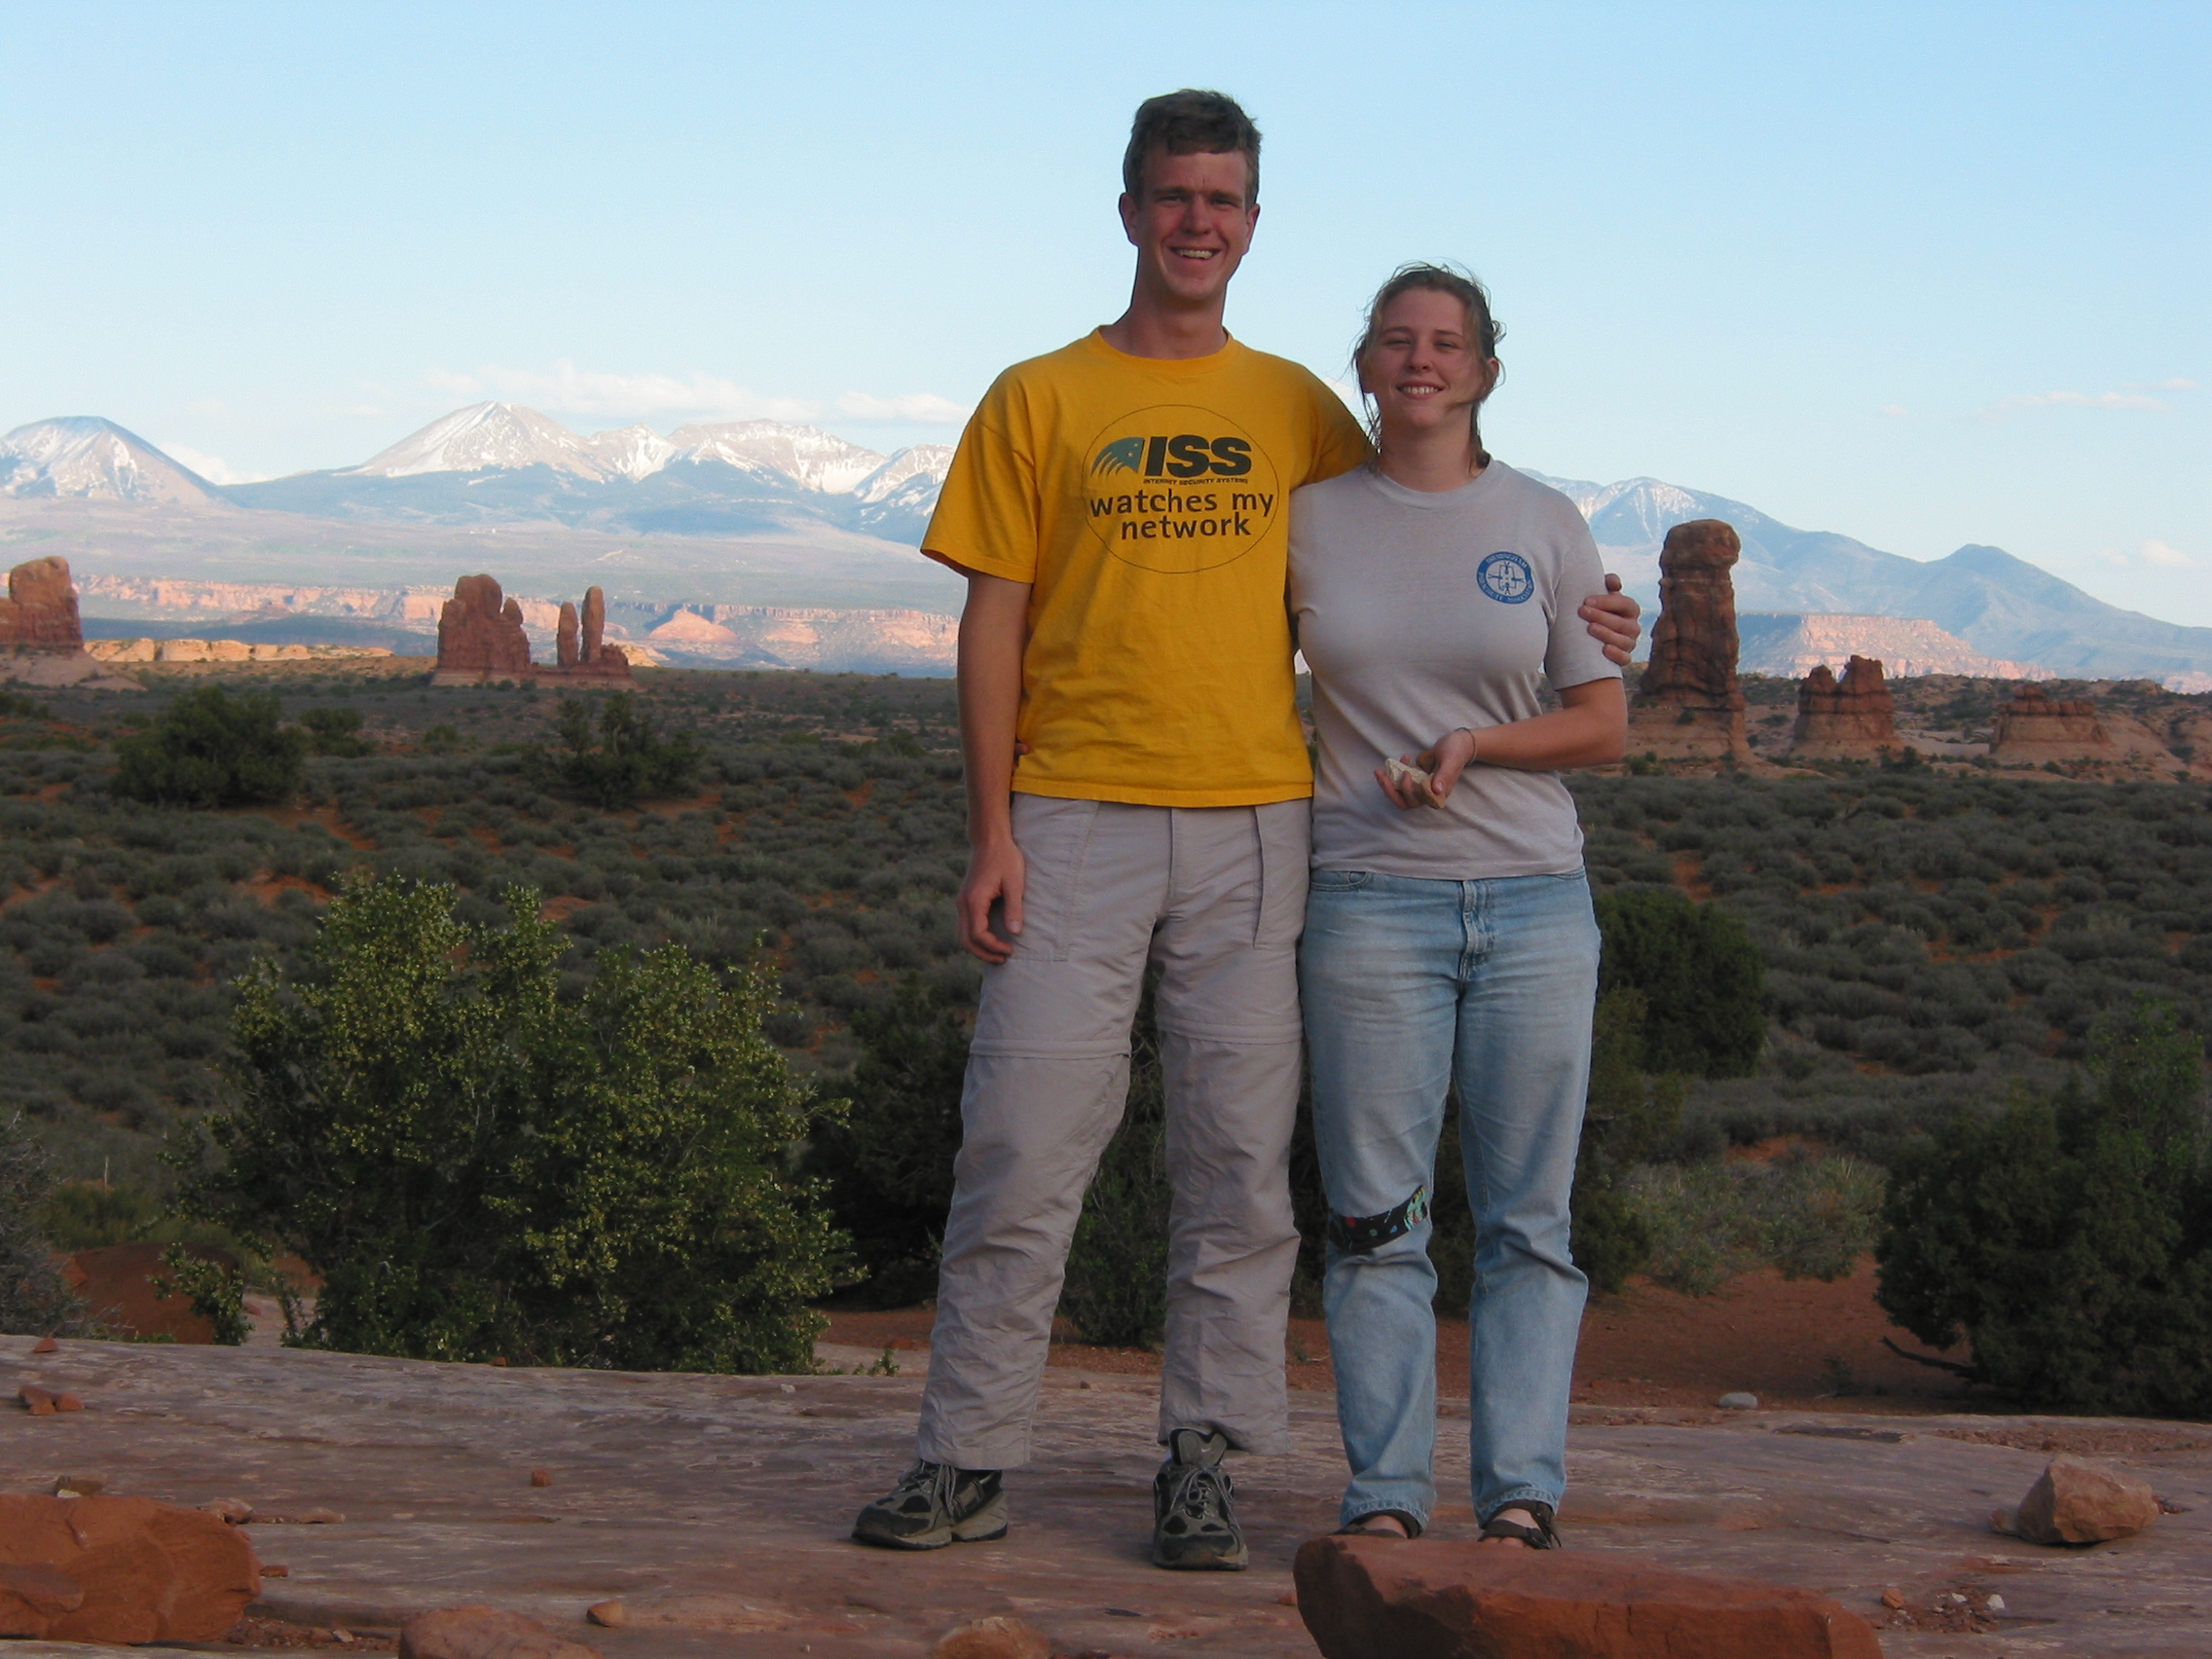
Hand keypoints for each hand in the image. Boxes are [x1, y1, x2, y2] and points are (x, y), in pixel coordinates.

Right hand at [958, 835, 1025, 963]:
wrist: (990, 840)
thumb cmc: (1005, 858)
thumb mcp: (1014, 883)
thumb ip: (1014, 908)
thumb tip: (1015, 933)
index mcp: (974, 900)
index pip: (978, 934)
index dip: (993, 946)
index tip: (1010, 950)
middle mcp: (963, 903)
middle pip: (965, 940)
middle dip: (983, 953)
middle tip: (1003, 960)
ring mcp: (962, 902)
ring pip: (963, 934)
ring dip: (979, 948)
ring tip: (998, 955)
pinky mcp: (966, 900)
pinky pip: (967, 926)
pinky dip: (976, 938)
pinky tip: (992, 941)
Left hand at [1374, 728, 1477, 809]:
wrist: (1460, 741)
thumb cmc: (1457, 751)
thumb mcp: (1451, 761)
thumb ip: (1444, 775)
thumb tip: (1436, 790)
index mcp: (1437, 793)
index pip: (1416, 801)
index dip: (1406, 791)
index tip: (1405, 773)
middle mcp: (1428, 793)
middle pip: (1404, 801)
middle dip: (1389, 789)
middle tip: (1380, 774)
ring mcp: (1421, 785)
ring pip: (1400, 792)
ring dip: (1388, 782)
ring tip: (1381, 769)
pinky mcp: (1417, 777)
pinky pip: (1402, 780)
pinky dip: (1396, 771)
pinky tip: (1404, 757)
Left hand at [1579, 573, 1641, 664]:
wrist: (1582, 637)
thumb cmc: (1592, 610)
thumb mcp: (1597, 596)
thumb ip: (1607, 584)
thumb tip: (1614, 583)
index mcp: (1630, 609)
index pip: (1625, 603)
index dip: (1607, 602)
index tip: (1587, 601)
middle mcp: (1633, 627)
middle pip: (1623, 623)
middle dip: (1602, 616)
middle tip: (1582, 611)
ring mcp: (1629, 644)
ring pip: (1624, 641)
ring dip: (1607, 634)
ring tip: (1590, 628)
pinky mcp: (1623, 659)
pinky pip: (1625, 659)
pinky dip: (1616, 655)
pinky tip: (1604, 650)